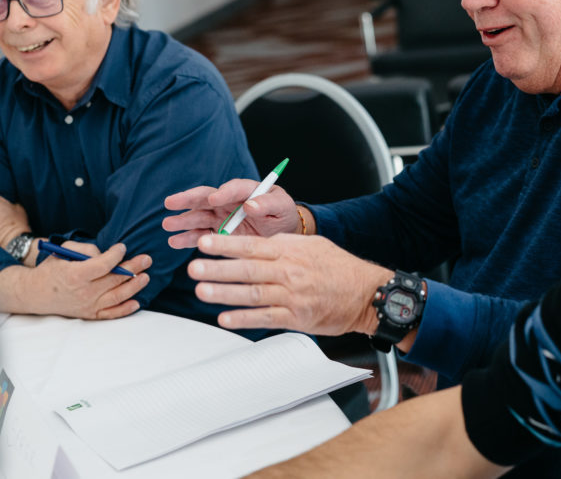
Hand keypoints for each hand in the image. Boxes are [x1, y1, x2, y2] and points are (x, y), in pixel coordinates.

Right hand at [18, 241, 151, 319]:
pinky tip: (137, 301)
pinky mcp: (90, 314)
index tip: (123, 247)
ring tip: (146, 276)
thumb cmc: (51, 269)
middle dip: (133, 268)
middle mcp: (83, 292)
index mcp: (75, 274)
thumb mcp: (63, 251)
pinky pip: (111, 314)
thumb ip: (85, 248)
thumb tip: (105, 254)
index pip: (103, 265)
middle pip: (114, 279)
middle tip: (147, 259)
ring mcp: (88, 305)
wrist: (36, 293)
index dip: (116, 255)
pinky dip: (125, 309)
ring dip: (134, 286)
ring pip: (117, 296)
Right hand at [162, 179, 301, 246]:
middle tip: (170, 202)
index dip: (224, 192)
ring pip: (199, 216)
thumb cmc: (283, 215)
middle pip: (206, 197)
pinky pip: (201, 234)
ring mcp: (222, 216)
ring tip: (167, 224)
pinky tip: (174, 241)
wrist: (282, 232)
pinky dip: (188, 238)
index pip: (234, 188)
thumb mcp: (282, 207)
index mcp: (248, 190)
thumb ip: (269, 204)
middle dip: (188, 200)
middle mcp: (230, 201)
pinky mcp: (218, 233)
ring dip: (183, 220)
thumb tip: (251, 205)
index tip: (214, 198)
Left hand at [189, 233, 393, 334]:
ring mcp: (292, 296)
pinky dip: (244, 319)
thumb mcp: (312, 246)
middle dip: (218, 268)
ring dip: (225, 293)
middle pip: (248, 269)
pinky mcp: (297, 318)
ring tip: (202, 291)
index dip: (226, 244)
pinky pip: (266, 318)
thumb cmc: (339, 268)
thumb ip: (284, 245)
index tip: (204, 243)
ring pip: (253, 293)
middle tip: (195, 267)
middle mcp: (289, 272)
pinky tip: (226, 318)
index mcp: (291, 251)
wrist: (366, 293)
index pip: (252, 246)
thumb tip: (257, 245)